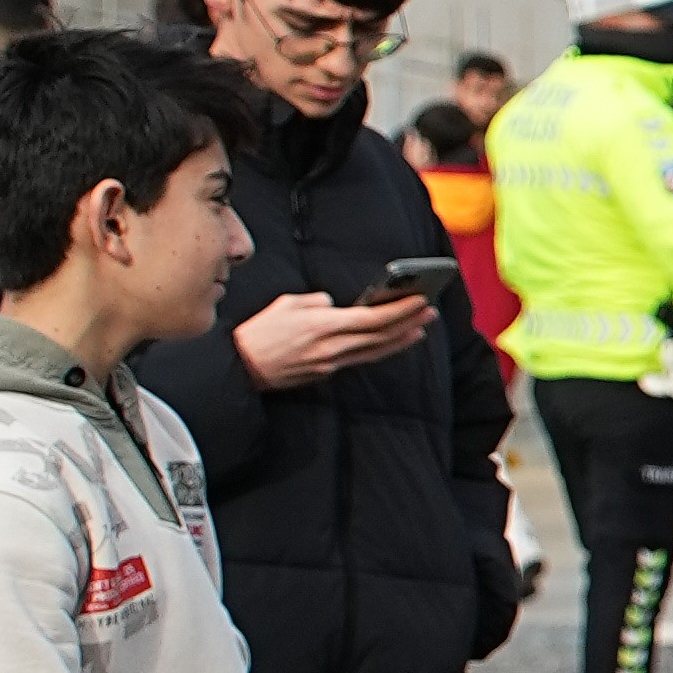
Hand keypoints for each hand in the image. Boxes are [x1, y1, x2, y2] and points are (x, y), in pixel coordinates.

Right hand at [231, 290, 436, 389]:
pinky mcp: (326, 373)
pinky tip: (393, 342)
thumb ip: (318, 301)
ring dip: (401, 338)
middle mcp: (331, 347)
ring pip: (375, 351)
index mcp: (322, 325)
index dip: (399, 310)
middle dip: (408, 322)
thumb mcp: (287, 304)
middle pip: (380, 336)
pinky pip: (361, 360)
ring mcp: (330, 363)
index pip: (372, 318)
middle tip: (430, 310)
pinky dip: (382, 350)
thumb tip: (336, 304)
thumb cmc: (260, 331)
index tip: (420, 299)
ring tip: (421, 327)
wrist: (241, 367)